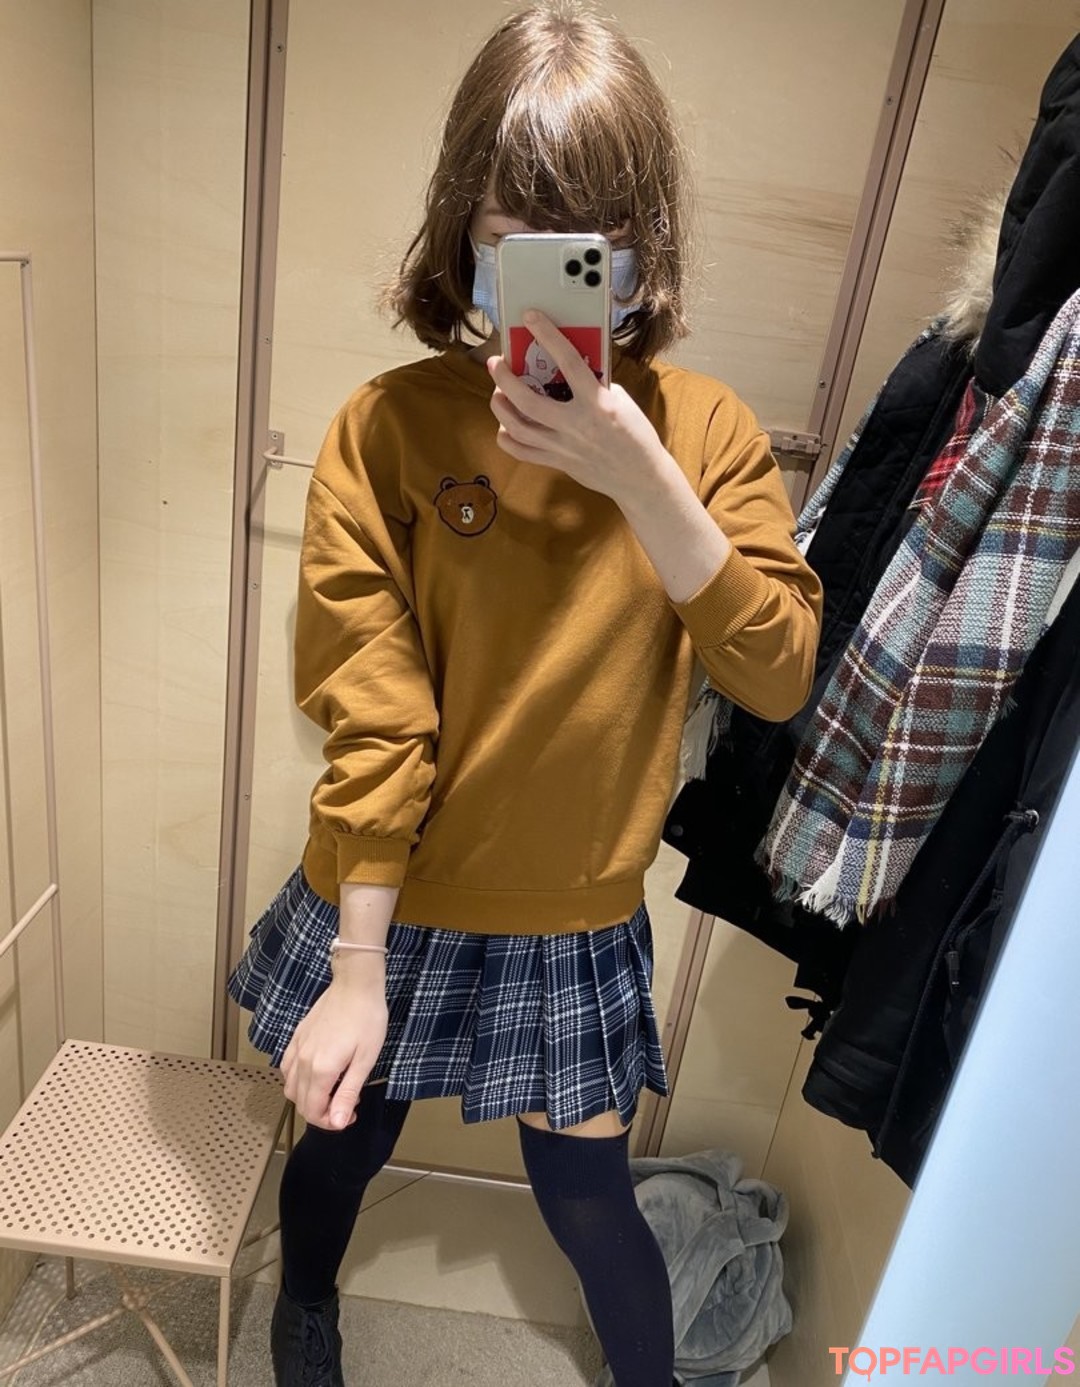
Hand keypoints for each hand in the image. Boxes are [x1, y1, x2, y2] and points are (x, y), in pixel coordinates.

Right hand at [279, 957, 388, 1130]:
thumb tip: (337, 1123)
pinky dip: (296, 1080)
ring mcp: (297, 1048)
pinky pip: (286, 1068)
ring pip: (290, 1087)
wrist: (355, 985)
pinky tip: (315, 1075)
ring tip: (332, 1090)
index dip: (330, 1122)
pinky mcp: (296, 1037)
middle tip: (347, 1105)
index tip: (350, 1115)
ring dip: (308, 1098)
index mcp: (321, 1069)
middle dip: (322, 1113)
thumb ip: (348, 1093)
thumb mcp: (365, 1060)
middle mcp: (303, 1062)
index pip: (313, 1111)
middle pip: (300, 1102)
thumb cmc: (367, 1019)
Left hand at [487, 310, 668, 502]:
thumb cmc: (634, 434)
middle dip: (505, 379)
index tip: (530, 317)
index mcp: (598, 404)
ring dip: (500, 407)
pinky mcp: (558, 463)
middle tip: (496, 363)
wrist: (640, 477)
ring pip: (518, 428)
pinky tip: (504, 426)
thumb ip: (593, 385)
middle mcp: (577, 426)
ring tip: (497, 392)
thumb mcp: (619, 401)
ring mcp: (564, 447)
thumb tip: (566, 368)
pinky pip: (522, 453)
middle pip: (528, 401)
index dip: (548, 336)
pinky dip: (507, 438)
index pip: (569, 362)